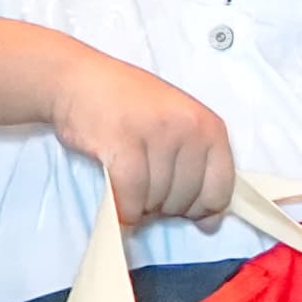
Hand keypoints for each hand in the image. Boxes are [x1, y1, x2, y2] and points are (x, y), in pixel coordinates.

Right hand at [44, 41, 236, 224]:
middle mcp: (189, 128)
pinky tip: (117, 199)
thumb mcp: (178, 127)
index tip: (179, 205)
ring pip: (157, 202)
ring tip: (127, 183)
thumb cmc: (130, 107)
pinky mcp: (123, 143)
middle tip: (143, 187)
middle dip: (163, 207)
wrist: (79, 79)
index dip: (198, 208)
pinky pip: (131, 198)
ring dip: (140, 206)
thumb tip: (209, 222)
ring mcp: (157, 134)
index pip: (221, 190)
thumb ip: (198, 169)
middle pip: (186, 201)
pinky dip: (123, 208)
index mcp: (210, 126)